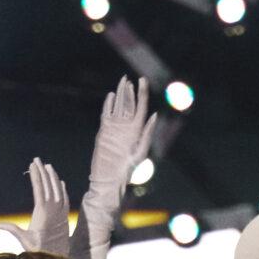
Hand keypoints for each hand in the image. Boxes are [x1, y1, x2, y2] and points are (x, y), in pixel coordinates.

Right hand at [0, 158, 73, 255]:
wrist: (57, 257)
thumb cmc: (38, 249)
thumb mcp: (24, 239)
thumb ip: (12, 229)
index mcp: (41, 212)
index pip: (38, 189)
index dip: (35, 176)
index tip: (32, 165)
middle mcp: (52, 209)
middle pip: (47, 185)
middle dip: (42, 171)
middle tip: (37, 159)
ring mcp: (60, 211)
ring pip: (57, 189)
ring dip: (53, 177)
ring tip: (48, 166)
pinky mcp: (65, 216)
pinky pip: (65, 198)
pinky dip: (62, 189)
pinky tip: (60, 182)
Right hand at [81, 77, 156, 227]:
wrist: (108, 180)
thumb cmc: (126, 171)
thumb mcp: (140, 152)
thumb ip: (146, 133)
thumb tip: (154, 115)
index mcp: (137, 130)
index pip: (141, 107)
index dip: (141, 93)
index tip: (141, 79)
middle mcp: (126, 128)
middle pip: (129, 104)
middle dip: (129, 91)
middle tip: (128, 78)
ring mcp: (115, 129)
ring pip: (118, 107)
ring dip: (120, 95)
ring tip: (122, 82)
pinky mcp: (104, 132)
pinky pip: (106, 114)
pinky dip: (108, 105)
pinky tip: (111, 97)